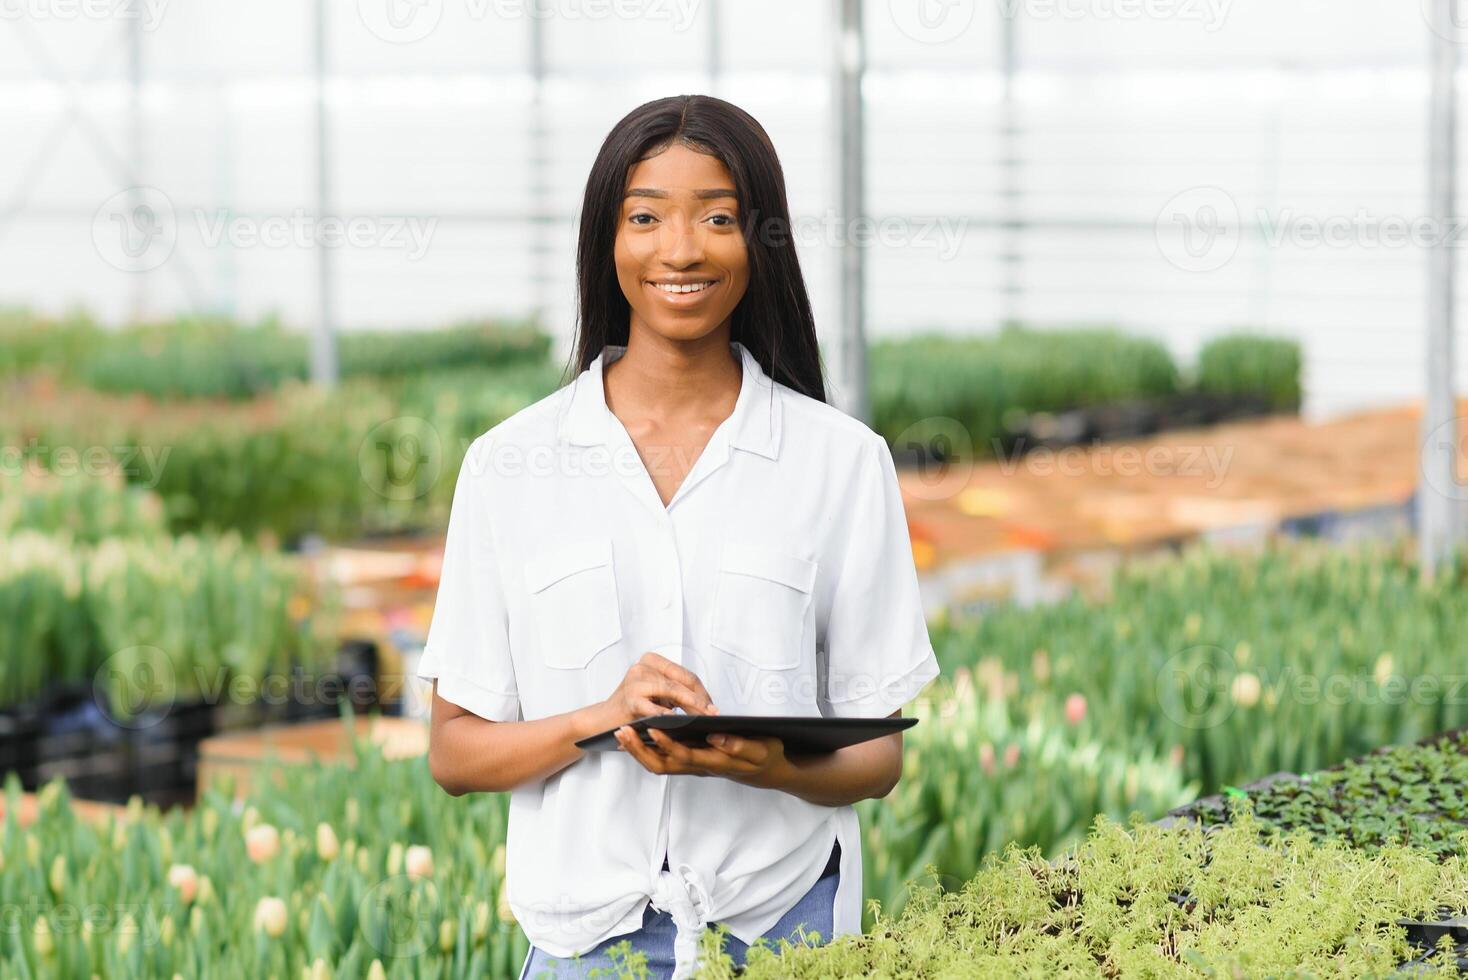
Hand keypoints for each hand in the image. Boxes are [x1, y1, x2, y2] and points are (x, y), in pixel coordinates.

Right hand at [596, 652, 718, 729]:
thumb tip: (707, 703)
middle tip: (713, 714)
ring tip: (703, 719)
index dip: (702, 692)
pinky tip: (679, 721)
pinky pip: (654, 707)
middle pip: (681, 682)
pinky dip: (668, 714)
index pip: (685, 675)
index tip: (713, 706)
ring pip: (672, 691)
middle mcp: (643, 666)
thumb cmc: (632, 708)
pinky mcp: (630, 698)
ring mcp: (635, 680)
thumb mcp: (656, 693)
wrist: (603, 720)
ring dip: (690, 707)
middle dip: (700, 700)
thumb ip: (676, 692)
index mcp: (652, 661)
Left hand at [615, 726, 790, 790]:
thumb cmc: (765, 757)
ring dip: (639, 751)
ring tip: (622, 733)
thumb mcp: (762, 749)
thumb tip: (716, 736)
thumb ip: (740, 745)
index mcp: (715, 762)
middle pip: (663, 765)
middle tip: (623, 731)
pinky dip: (647, 750)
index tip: (653, 728)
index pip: (686, 756)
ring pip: (659, 764)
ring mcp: (693, 766)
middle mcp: (700, 767)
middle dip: (640, 750)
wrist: (767, 770)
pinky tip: (636, 737)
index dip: (667, 744)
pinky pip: (663, 760)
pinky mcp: (691, 760)